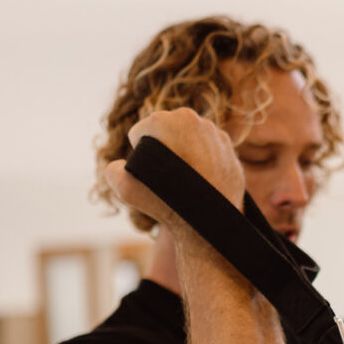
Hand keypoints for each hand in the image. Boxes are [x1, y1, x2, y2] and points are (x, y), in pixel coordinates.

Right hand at [103, 108, 245, 229]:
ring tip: (186, 179)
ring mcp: (215, 133)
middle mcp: (194, 119)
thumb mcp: (127, 190)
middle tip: (168, 176)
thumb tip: (117, 166)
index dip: (139, 152)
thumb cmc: (168, 204)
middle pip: (166, 131)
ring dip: (185, 153)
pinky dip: (205, 161)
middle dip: (163, 148)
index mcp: (166, 119)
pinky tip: (203, 180)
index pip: (141, 132)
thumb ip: (112, 172)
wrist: (212, 224)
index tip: (150, 171)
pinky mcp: (230, 148)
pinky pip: (209, 149)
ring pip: (189, 139)